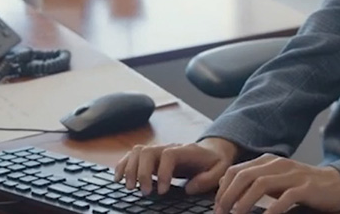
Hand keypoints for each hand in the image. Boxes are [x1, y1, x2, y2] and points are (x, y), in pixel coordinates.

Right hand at [113, 138, 237, 196]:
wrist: (212, 150)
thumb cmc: (215, 162)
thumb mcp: (220, 170)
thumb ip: (208, 180)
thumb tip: (188, 188)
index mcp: (187, 151)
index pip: (169, 155)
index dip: (162, 172)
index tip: (162, 191)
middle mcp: (170, 147)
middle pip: (148, 152)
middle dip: (142, 173)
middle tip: (144, 192)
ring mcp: (159, 150)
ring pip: (137, 152)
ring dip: (130, 169)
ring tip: (130, 188)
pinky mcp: (152, 156)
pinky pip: (133, 155)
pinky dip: (123, 166)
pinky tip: (119, 179)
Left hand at [216, 154, 339, 213]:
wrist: (335, 183)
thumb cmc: (301, 184)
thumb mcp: (274, 179)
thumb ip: (253, 179)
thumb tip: (224, 184)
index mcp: (268, 161)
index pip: (236, 171)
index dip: (222, 189)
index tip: (217, 206)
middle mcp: (278, 165)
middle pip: (245, 176)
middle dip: (229, 195)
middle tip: (221, 212)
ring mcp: (292, 175)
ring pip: (261, 184)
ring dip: (245, 201)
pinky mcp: (305, 187)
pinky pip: (285, 197)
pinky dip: (272, 209)